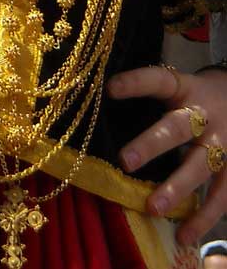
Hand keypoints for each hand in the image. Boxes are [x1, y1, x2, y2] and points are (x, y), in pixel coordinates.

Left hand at [108, 65, 226, 244]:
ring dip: (177, 189)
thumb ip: (147, 97)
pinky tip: (184, 235)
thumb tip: (100, 110)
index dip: (136, 83)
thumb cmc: (195, 97)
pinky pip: (223, 194)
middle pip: (177, 128)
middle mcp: (203, 114)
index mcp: (183, 89)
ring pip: (201, 166)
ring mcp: (222, 142)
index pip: (158, 80)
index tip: (111, 88)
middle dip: (152, 145)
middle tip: (126, 162)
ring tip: (153, 209)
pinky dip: (204, 217)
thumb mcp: (176, 88)